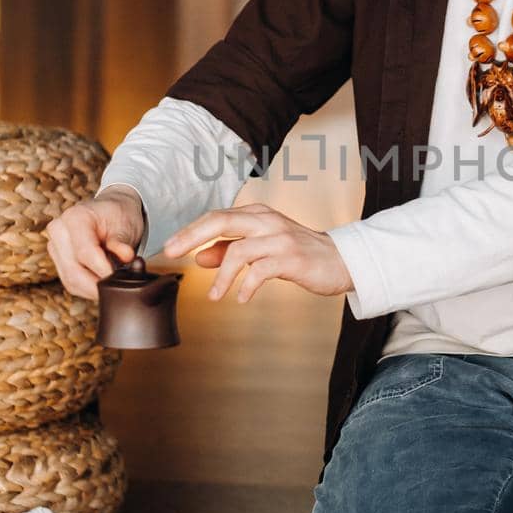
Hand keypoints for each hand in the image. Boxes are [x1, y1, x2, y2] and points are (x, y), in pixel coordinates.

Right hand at [45, 185, 145, 298]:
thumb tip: (126, 257)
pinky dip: (89, 289)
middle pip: (74, 270)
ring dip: (94, 289)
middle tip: (119, 288)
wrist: (110, 213)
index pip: (85, 252)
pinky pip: (72, 284)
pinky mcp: (58, 262)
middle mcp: (59, 231)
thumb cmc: (118, 216)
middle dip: (98, 285)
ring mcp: (55, 247)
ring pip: (71, 280)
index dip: (103, 269)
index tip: (119, 279)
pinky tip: (103, 285)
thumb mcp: (126, 225)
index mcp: (75, 217)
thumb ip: (122, 243)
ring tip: (114, 285)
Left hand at [162, 200, 353, 303]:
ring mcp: (281, 238)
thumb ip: (231, 250)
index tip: (169, 246)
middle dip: (192, 237)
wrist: (342, 261)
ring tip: (214, 296)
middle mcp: (267, 220)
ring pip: (240, 249)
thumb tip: (198, 257)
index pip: (217, 217)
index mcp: (258, 214)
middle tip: (172, 253)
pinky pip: (261, 270)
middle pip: (222, 221)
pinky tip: (242, 298)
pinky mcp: (292, 258)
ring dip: (222, 276)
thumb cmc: (299, 255)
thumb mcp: (262, 248)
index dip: (190, 231)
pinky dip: (246, 286)